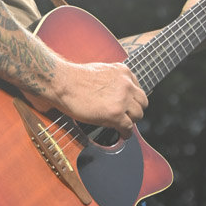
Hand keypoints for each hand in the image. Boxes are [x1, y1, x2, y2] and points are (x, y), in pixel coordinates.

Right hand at [26, 59, 148, 138]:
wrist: (62, 82)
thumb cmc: (73, 77)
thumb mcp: (100, 71)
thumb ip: (112, 80)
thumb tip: (113, 91)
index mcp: (123, 71)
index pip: (137, 88)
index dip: (133, 99)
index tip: (128, 105)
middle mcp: (126, 84)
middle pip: (142, 102)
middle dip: (135, 110)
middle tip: (127, 116)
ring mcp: (122, 99)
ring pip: (138, 115)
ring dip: (130, 121)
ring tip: (122, 125)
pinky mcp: (115, 114)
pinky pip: (128, 127)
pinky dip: (126, 133)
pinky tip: (122, 134)